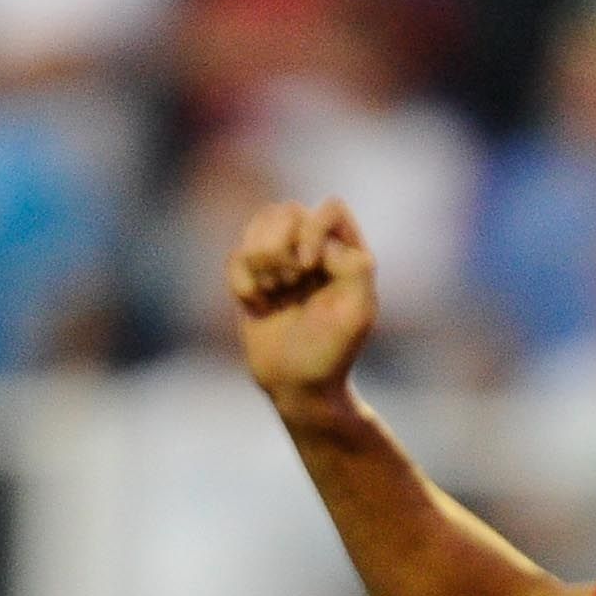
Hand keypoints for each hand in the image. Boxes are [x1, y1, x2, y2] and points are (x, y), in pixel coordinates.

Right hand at [227, 197, 377, 398]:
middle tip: (289, 284)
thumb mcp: (358, 311)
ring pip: (260, 224)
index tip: (309, 268)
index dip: (313, 230)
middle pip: (287, 211)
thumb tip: (318, 244)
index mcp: (346, 252)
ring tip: (273, 291)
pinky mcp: (252, 278)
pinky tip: (258, 305)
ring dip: (260, 259)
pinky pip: (236, 255)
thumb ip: (355, 266)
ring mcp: (281, 261)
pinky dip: (242, 281)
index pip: (330, 208)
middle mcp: (314, 249)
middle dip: (281, 248)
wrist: (297, 386)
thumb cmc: (332, 352)